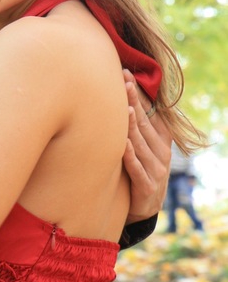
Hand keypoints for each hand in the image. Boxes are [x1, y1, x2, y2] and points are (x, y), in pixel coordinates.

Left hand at [123, 69, 171, 221]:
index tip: (127, 74)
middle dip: (134, 100)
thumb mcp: (143, 147)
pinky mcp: (146, 187)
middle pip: (145, 123)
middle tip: (124, 82)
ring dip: (133, 126)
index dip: (140, 94)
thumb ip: (136, 126)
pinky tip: (123, 143)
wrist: (145, 207)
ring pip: (141, 144)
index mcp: (162, 139)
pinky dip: (130, 156)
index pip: (151, 111)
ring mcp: (156, 170)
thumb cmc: (139, 169)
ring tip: (125, 108)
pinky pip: (137, 168)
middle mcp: (161, 152)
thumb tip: (120, 97)